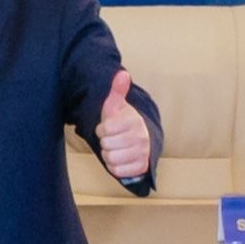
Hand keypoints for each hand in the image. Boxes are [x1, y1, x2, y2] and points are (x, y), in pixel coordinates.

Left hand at [95, 67, 160, 184]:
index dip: (102, 129)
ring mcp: (142, 153)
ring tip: (115, 148)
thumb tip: (122, 73)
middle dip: (105, 142)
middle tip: (112, 139)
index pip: (105, 129)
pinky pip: (117, 170)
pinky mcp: (141, 167)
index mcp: (134, 121)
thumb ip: (118, 90)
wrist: (141, 139)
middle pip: (106, 145)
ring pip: (110, 158)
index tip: (108, 128)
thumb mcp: (118, 106)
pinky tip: (119, 158)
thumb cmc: (123, 122)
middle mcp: (141, 138)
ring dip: (108, 154)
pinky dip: (114, 166)